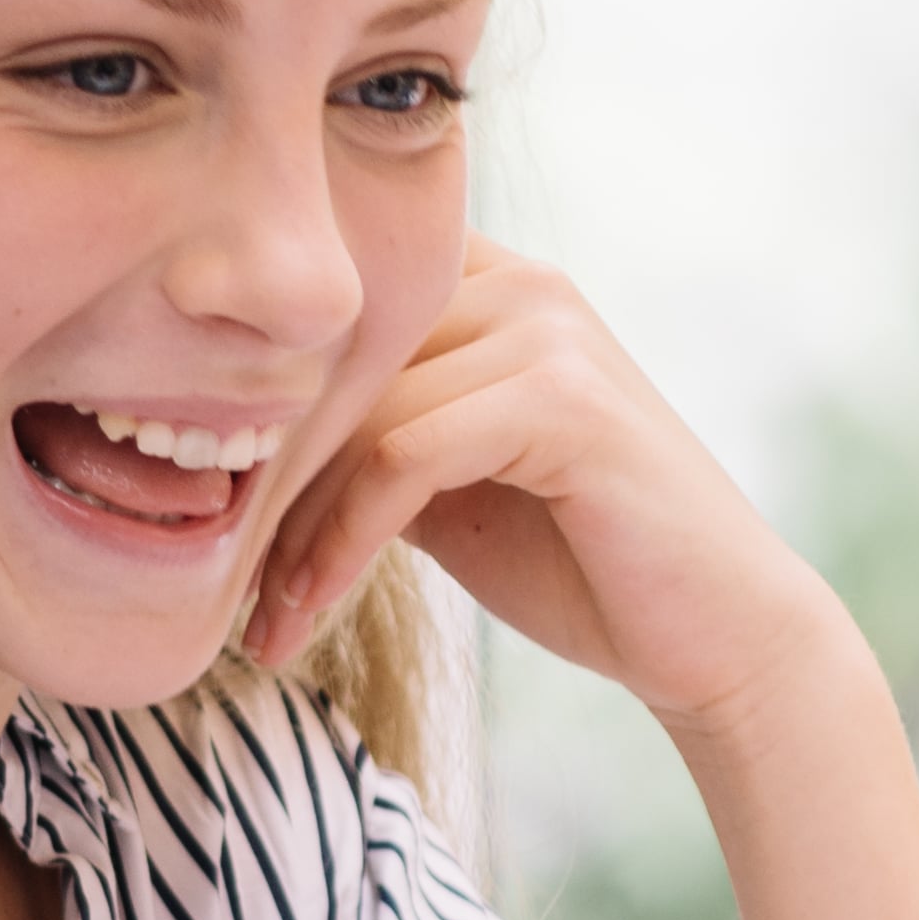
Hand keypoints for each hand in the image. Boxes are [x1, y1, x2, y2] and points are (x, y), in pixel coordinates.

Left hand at [243, 238, 836, 733]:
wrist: (712, 636)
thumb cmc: (580, 562)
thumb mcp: (449, 484)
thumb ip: (372, 436)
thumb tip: (233, 444)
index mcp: (492, 285)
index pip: (335, 314)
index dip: (260, 406)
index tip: (206, 509)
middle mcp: (522, 284)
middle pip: (334, 359)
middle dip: (262, 474)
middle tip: (214, 577)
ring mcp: (548, 332)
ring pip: (360, 412)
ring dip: (290, 524)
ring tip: (261, 615)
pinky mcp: (563, 399)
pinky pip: (404, 456)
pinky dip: (342, 538)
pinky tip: (310, 605)